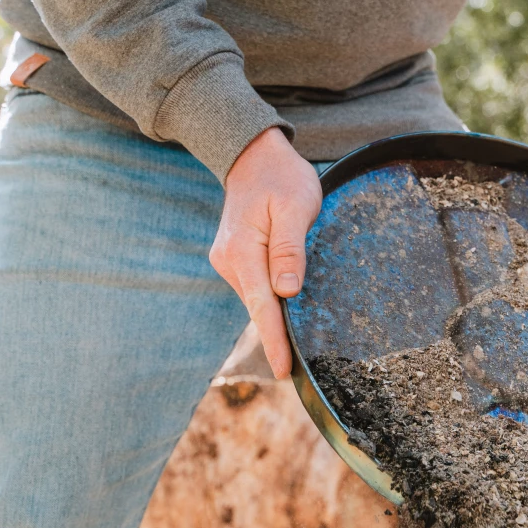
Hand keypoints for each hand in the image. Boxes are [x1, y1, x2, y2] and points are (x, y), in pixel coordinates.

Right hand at [211, 127, 322, 378]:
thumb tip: (287, 293)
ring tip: (295, 346)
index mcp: (242, 252)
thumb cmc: (281, 178)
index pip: (263, 306)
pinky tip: (286, 314)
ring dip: (276, 319)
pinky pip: (256, 289)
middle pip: (260, 307)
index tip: (283, 370)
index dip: (275, 340)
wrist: (253, 157)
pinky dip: (271, 303)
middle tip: (299, 370)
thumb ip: (291, 250)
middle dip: (278, 336)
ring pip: (258, 300)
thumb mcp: (295, 208)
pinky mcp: (235, 261)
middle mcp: (229, 262)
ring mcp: (229, 263)